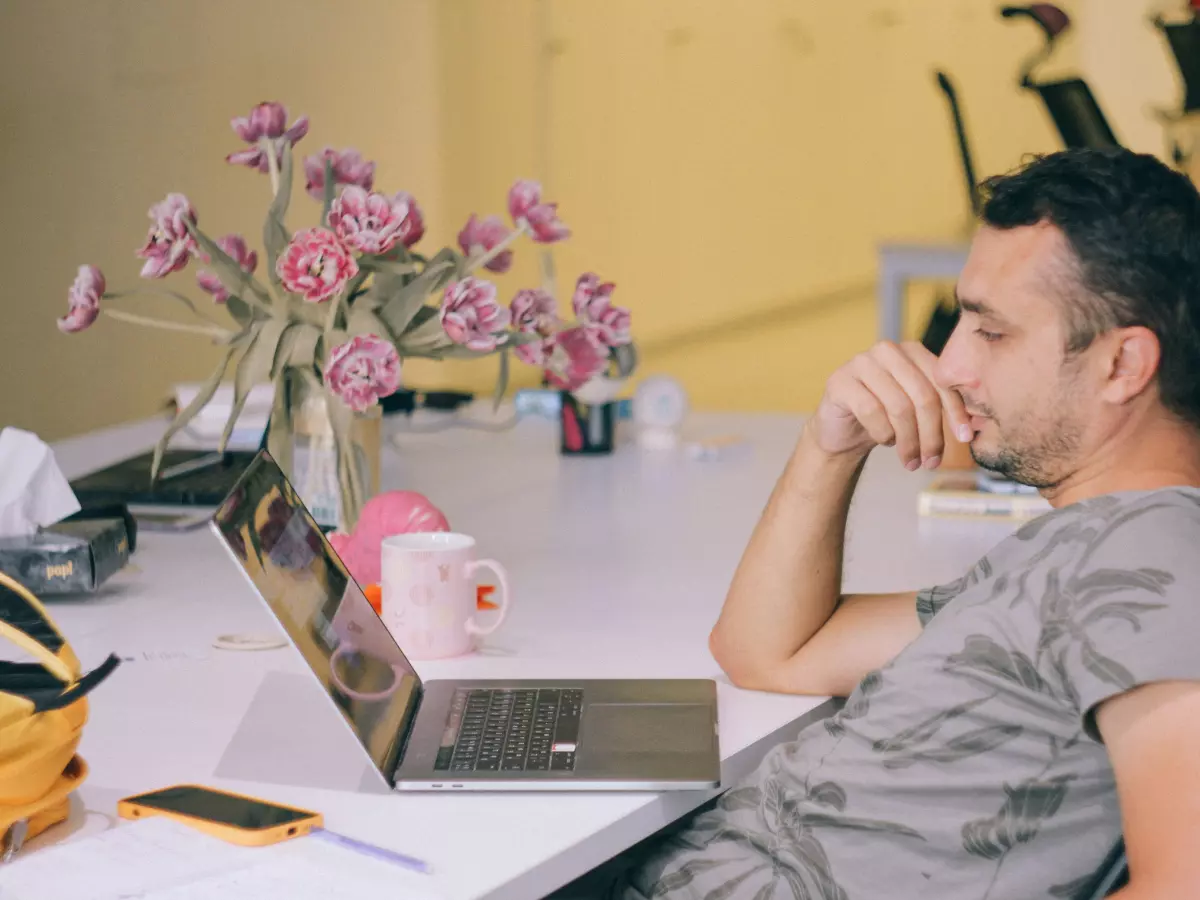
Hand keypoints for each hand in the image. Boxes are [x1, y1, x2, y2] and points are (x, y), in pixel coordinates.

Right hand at [808, 341, 970, 469]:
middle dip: (931, 435)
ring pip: (899, 406)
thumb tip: (974, 424)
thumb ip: (941, 406)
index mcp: (911, 351)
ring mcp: (860, 363)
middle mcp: (887, 350)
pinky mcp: (839, 381)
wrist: (841, 431)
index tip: (965, 439)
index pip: (942, 381)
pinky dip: (882, 433)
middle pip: (923, 396)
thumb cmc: (884, 419)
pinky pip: (871, 411)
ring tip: (910, 461)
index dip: (956, 412)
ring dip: (908, 441)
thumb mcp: (917, 409)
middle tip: (931, 462)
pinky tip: (884, 441)